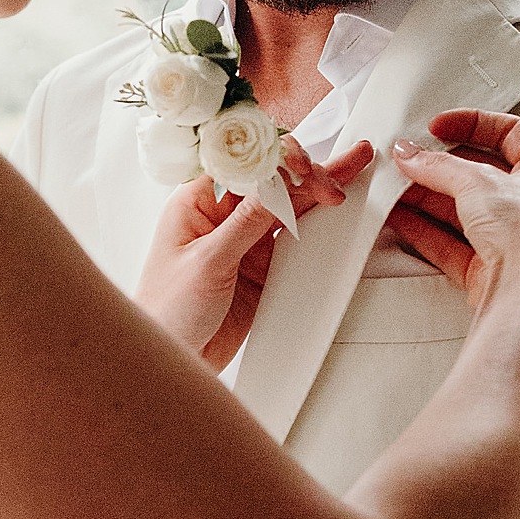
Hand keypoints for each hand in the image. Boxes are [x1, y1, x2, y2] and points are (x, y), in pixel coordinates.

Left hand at [135, 140, 373, 370]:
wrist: (172, 360)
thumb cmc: (165, 310)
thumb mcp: (207, 262)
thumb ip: (246, 223)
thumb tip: (277, 184)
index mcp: (197, 202)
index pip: (244, 164)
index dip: (279, 158)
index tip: (307, 167)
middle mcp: (222, 216)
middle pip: (273, 181)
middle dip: (310, 170)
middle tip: (351, 162)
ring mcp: (245, 242)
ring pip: (289, 208)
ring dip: (319, 193)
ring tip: (354, 176)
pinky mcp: (261, 268)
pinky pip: (295, 242)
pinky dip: (318, 228)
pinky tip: (338, 214)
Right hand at [385, 110, 519, 307]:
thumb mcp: (480, 182)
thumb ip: (439, 166)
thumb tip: (412, 155)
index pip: (511, 133)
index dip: (473, 124)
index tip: (439, 126)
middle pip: (478, 174)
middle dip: (439, 166)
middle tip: (408, 158)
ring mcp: (508, 238)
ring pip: (460, 209)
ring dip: (425, 196)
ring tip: (394, 185)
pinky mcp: (486, 268)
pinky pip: (449, 241)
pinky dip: (422, 228)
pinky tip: (398, 217)